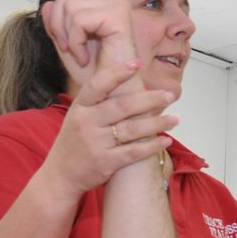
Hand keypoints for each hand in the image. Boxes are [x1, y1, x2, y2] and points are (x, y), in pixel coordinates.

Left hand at [39, 0, 136, 92]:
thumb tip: (47, 4)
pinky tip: (84, 57)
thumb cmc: (94, 74)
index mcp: (103, 1)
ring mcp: (116, 4)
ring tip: (78, 54)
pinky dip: (76, 41)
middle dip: (58, 23)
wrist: (111, 95)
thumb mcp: (67, 45)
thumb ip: (56, 24)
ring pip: (70, 5)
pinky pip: (80, 19)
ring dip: (67, 35)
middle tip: (69, 47)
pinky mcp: (117, 15)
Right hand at [41, 57, 177, 199]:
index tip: (137, 63)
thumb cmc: (75, 141)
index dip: (117, 72)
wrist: (61, 175)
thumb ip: (98, 100)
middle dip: (150, 100)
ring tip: (175, 119)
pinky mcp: (105, 163)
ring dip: (157, 123)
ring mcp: (95, 143)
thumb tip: (125, 77)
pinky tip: (166, 141)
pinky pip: (133, 152)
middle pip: (122, 106)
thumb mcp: (78, 116)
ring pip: (132, 129)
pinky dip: (151, 146)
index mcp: (80, 107)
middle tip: (170, 95)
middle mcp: (86, 123)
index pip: (98, 85)